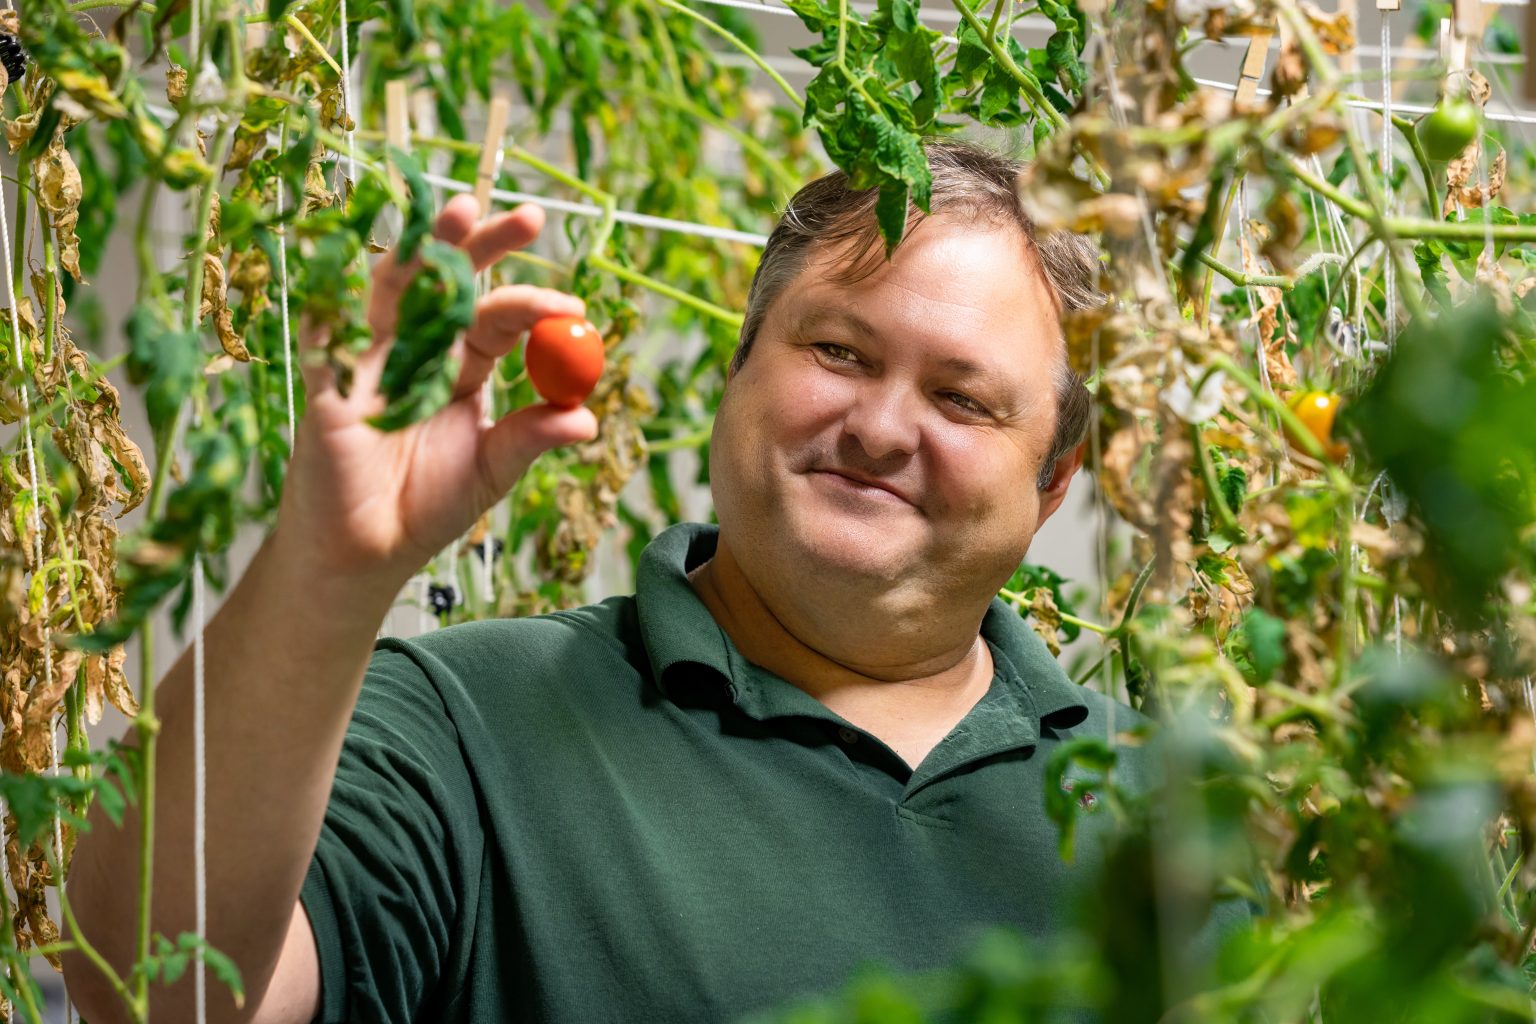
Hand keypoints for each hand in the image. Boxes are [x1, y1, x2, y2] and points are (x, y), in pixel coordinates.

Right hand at [275, 193, 595, 586]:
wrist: (365, 552)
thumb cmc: (427, 508)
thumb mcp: (491, 470)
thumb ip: (531, 439)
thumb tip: (587, 419)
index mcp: (463, 367)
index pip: (500, 319)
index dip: (534, 305)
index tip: (573, 307)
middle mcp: (418, 351)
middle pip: (451, 282)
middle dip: (486, 245)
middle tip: (531, 217)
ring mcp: (371, 360)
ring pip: (397, 291)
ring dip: (425, 251)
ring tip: (460, 211)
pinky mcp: (329, 387)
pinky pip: (333, 344)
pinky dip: (346, 312)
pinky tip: (370, 275)